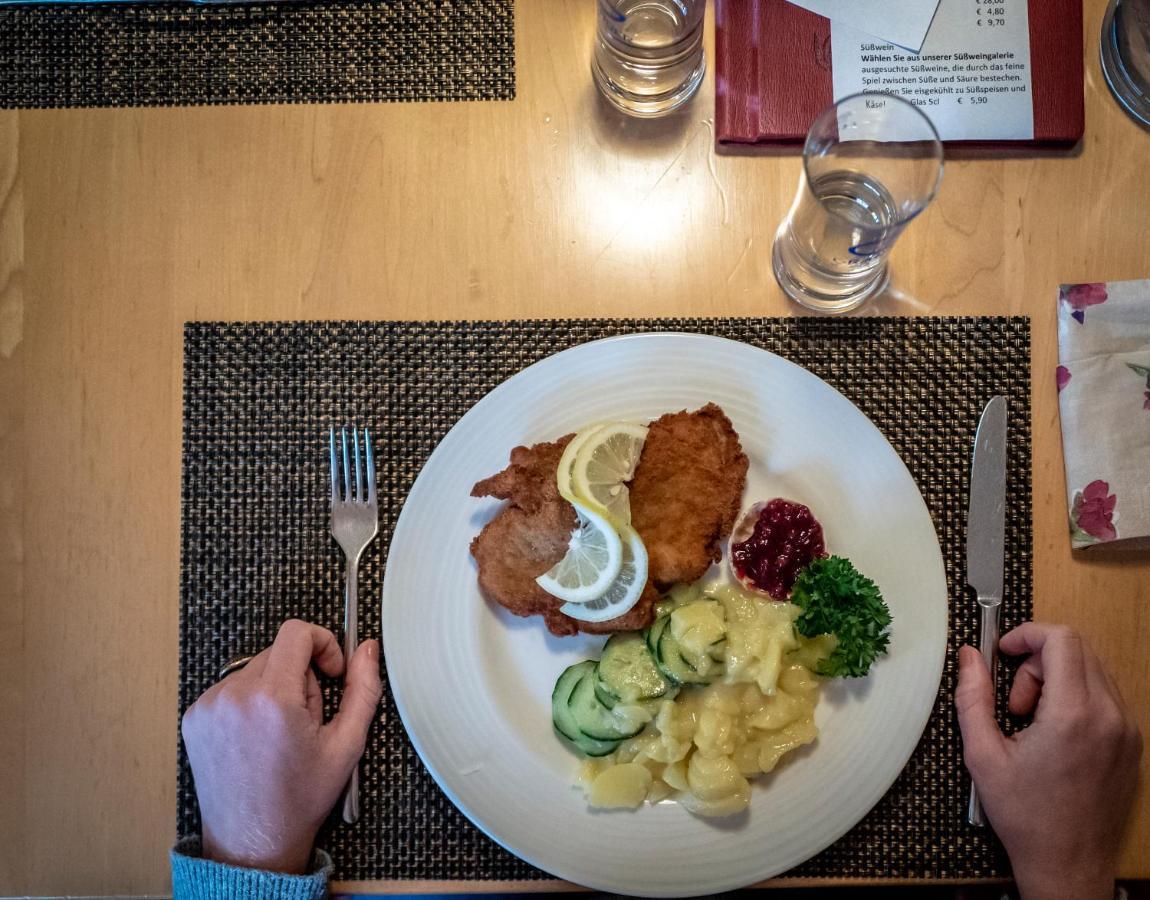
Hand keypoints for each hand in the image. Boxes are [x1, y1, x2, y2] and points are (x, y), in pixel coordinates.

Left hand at [182, 619, 381, 873]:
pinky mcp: (195, 717)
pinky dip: (250, 702)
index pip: (296, 632)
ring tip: (281, 733)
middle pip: (279, 651)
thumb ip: (363, 689)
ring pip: (256, 669)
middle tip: (308, 719)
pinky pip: (233, 688)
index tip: (331, 671)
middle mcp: (234, 696)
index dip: (323, 643)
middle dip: (301, 676)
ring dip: (275, 688)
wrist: (252, 842)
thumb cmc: (299, 799)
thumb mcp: (347, 745)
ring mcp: (209, 706)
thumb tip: (368, 650)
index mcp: (272, 699)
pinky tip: (258, 738)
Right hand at [956, 622, 1141, 899]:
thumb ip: (972, 697)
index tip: (1002, 652)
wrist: (1067, 864)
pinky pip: (1104, 696)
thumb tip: (967, 656)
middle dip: (1038, 661)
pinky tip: (1053, 733)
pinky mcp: (1132, 743)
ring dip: (1057, 679)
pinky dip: (1075, 697)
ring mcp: (1127, 730)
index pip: (1062, 640)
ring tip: (1032, 721)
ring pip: (1091, 670)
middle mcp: (1110, 716)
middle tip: (1014, 702)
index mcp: (1073, 715)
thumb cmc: (1024, 815)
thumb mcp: (982, 754)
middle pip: (1077, 649)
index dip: (1027, 635)